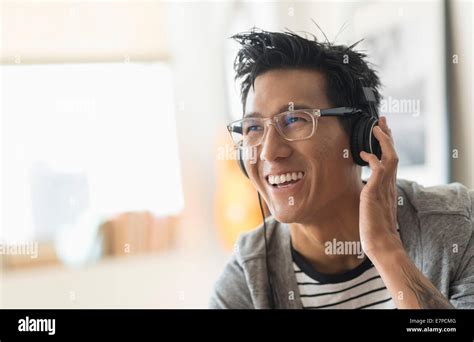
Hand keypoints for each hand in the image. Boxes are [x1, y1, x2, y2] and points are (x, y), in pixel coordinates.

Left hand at [359, 116, 403, 257]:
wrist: (381, 243)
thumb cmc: (375, 229)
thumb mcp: (372, 207)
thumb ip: (371, 196)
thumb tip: (365, 191)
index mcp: (388, 187)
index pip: (390, 161)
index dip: (387, 145)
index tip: (383, 132)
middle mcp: (389, 185)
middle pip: (393, 154)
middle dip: (387, 136)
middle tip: (382, 121)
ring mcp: (384, 188)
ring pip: (390, 157)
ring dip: (383, 141)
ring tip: (376, 127)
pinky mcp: (376, 192)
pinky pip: (379, 170)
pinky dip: (372, 158)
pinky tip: (363, 154)